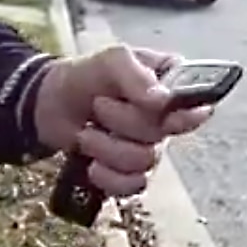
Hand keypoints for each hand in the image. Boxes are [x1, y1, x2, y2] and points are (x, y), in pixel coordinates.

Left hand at [30, 45, 215, 195]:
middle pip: (162, 134)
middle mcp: (168, 119)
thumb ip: (137, 76)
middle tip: (99, 105)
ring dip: (107, 148)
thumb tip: (162, 103)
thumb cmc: (86, 76)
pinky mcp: (132, 172)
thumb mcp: (112, 61)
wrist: (48, 104)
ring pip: (146, 161)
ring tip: (88, 132)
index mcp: (173, 87)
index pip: (198, 108)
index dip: (181, 116)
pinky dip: (109, 177)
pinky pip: (134, 185)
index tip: (161, 113)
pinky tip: (93, 164)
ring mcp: (151, 147)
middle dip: (121, 122)